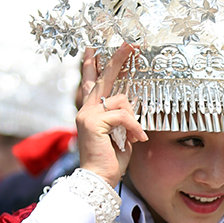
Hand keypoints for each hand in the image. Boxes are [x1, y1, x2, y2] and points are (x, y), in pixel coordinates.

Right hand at [76, 44, 147, 187]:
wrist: (99, 178)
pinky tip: (137, 139)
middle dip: (117, 60)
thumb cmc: (110, 160)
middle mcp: (86, 110)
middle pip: (103, 79)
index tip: (94, 49)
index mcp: (90, 112)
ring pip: (121, 101)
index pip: (91, 83)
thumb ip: (121, 117)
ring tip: (133, 137)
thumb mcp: (119, 134)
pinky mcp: (94, 122)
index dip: (93, 65)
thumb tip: (130, 105)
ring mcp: (88, 114)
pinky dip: (134, 128)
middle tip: (130, 44)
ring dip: (133, 120)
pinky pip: (123, 116)